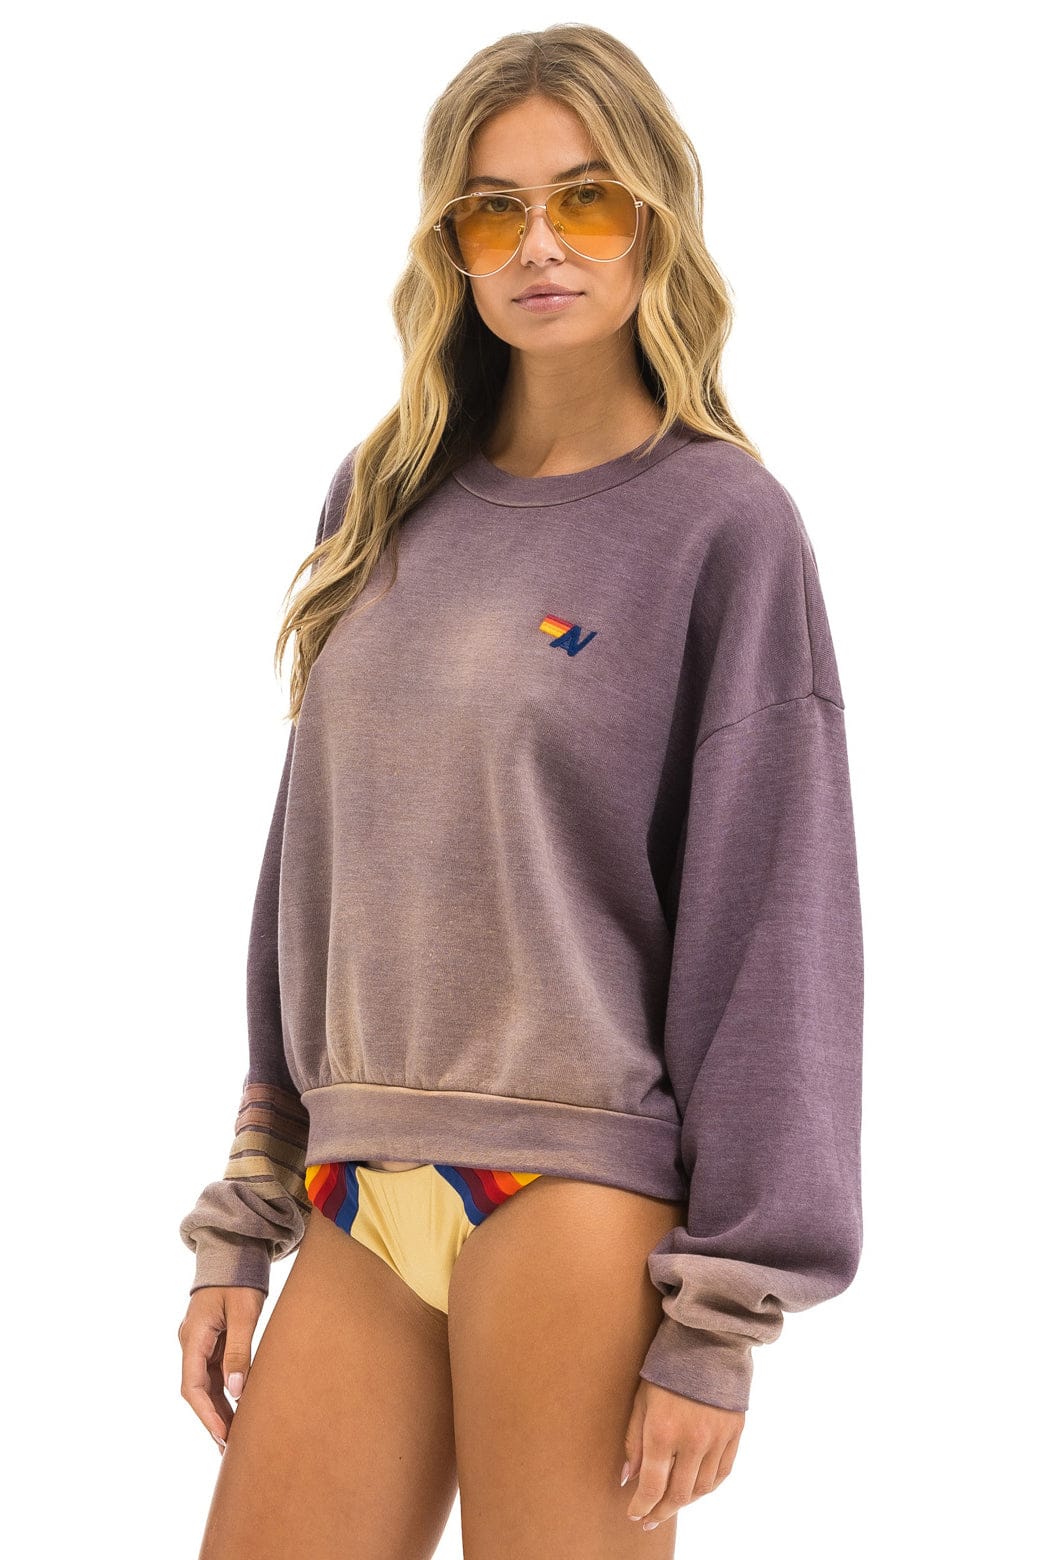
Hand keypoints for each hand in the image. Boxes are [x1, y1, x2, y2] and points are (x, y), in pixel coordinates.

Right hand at [178, 1286, 264, 1452]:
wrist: (234, 1250)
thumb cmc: (240, 1278)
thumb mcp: (244, 1312)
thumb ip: (240, 1351)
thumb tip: (236, 1391)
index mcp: (193, 1336)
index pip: (192, 1386)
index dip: (206, 1415)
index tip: (222, 1437)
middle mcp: (191, 1342)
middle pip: (196, 1390)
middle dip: (212, 1419)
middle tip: (231, 1449)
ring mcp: (200, 1341)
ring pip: (205, 1384)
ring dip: (218, 1409)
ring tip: (235, 1438)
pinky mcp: (212, 1340)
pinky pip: (213, 1373)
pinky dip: (224, 1393)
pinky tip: (237, 1409)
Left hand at [620, 1378, 744, 1530]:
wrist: (708, 1340)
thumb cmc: (667, 1367)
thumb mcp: (641, 1399)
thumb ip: (633, 1441)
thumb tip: (627, 1479)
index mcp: (663, 1430)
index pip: (652, 1485)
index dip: (642, 1506)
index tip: (634, 1514)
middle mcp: (692, 1440)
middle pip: (678, 1494)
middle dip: (661, 1511)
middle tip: (649, 1519)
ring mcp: (717, 1439)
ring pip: (702, 1489)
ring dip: (684, 1502)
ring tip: (670, 1505)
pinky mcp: (735, 1433)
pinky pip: (722, 1474)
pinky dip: (708, 1487)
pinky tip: (696, 1490)